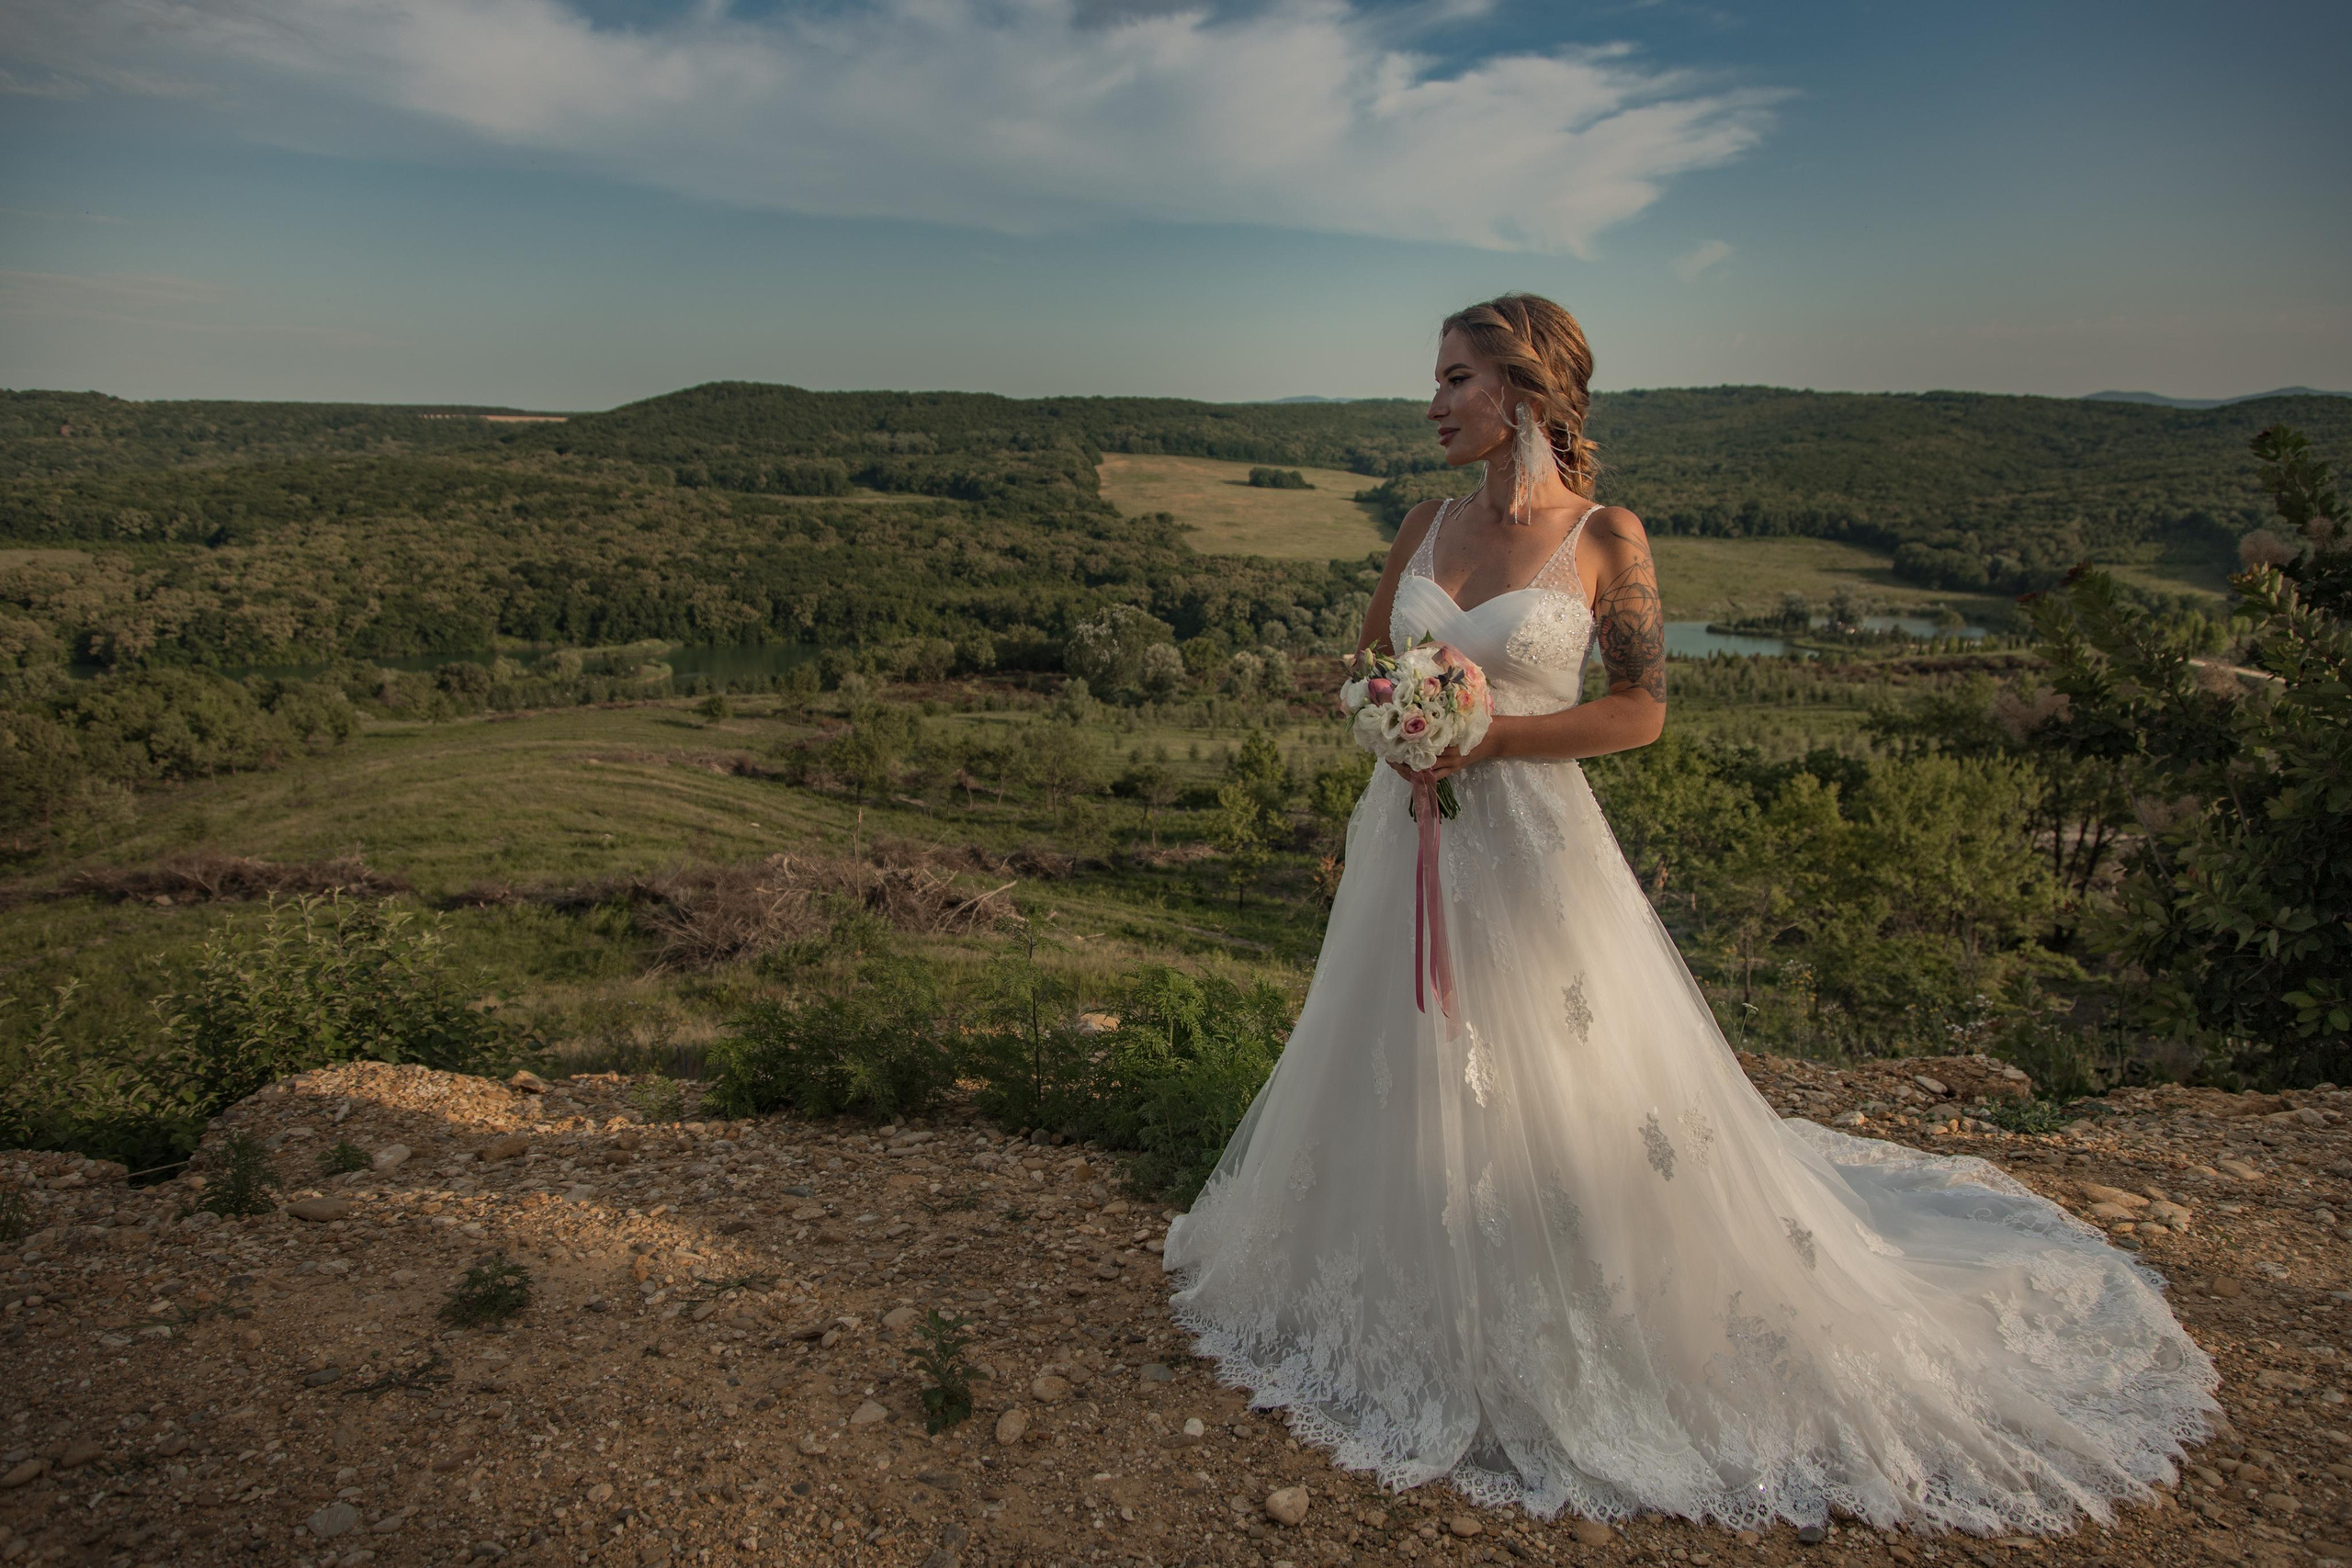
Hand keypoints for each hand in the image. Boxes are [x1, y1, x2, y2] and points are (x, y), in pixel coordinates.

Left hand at [1388, 724, 1509, 784]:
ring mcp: (1452, 764)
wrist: (1494, 737)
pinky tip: (1411, 773)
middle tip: (1389, 757)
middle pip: (1421, 762)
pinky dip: (1422, 777)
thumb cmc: (1475, 723)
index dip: (1406, 747)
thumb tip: (1418, 716)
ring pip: (1426, 773)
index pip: (1423, 747)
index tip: (1392, 744)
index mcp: (1449, 741)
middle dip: (1403, 762)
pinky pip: (1436, 777)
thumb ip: (1440, 721)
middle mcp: (1450, 756)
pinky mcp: (1454, 769)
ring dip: (1410, 771)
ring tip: (1396, 766)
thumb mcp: (1457, 719)